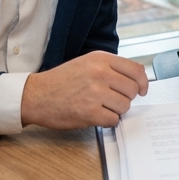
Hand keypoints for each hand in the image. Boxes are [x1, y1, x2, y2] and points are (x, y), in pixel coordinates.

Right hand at [19, 51, 148, 129]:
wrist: (35, 95)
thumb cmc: (61, 81)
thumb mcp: (87, 63)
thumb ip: (111, 68)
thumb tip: (136, 79)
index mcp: (101, 59)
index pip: (136, 70)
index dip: (143, 82)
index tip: (142, 90)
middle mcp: (100, 73)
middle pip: (133, 90)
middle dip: (126, 98)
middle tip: (113, 101)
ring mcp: (95, 93)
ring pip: (125, 106)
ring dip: (116, 110)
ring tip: (101, 107)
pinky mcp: (89, 112)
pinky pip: (113, 120)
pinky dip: (107, 121)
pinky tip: (96, 116)